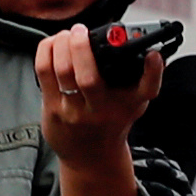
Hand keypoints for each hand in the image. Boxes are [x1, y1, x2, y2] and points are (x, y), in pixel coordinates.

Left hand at [39, 23, 154, 195]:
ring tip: (69, 35)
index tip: (143, 52)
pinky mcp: (49, 112)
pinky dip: (44, 54)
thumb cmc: (114, 127)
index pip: (138, 87)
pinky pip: (41, 74)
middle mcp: (97, 113)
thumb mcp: (137, 109)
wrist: (91, 162)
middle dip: (82, 46)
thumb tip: (153, 55)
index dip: (142, 68)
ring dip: (61, 45)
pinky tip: (52, 45)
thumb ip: (147, 82)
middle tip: (85, 32)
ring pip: (57, 69)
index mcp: (125, 111)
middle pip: (84, 71)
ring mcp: (70, 114)